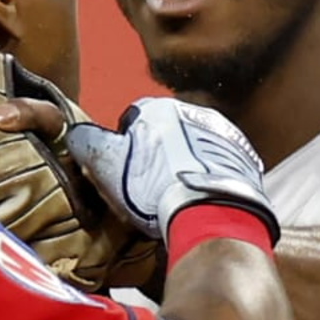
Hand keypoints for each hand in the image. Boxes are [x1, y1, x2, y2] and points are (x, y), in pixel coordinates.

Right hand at [64, 98, 274, 241]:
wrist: (211, 211)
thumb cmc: (154, 187)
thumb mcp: (106, 164)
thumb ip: (85, 141)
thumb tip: (74, 132)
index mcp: (158, 108)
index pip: (130, 123)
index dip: (123, 151)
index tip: (124, 176)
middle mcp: (193, 112)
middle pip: (165, 135)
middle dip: (157, 157)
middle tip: (150, 190)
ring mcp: (223, 133)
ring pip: (193, 149)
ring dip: (185, 166)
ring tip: (177, 197)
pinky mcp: (244, 157)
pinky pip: (219, 165)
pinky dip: (209, 178)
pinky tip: (201, 199)